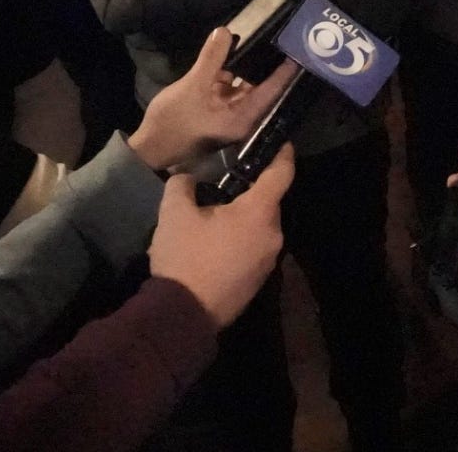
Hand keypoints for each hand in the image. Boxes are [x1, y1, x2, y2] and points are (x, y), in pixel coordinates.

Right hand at [128, 28, 295, 171]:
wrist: (149, 147)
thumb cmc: (173, 122)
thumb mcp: (193, 86)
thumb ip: (212, 58)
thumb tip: (226, 31)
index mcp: (244, 117)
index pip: (272, 90)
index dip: (285, 70)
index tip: (297, 50)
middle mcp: (242, 117)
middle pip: (261, 86)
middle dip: (267, 63)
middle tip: (279, 37)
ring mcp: (229, 113)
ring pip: (244, 85)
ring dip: (248, 65)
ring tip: (260, 37)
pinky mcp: (217, 109)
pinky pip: (230, 87)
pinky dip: (231, 72)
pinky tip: (233, 50)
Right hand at [150, 144, 292, 328]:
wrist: (185, 316)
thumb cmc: (186, 257)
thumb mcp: (174, 213)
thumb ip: (182, 185)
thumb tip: (187, 178)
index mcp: (260, 212)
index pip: (282, 173)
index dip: (282, 154)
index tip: (281, 141)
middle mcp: (274, 234)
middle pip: (267, 202)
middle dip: (249, 191)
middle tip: (224, 182)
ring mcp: (269, 260)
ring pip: (259, 227)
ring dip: (241, 218)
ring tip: (212, 215)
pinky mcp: (259, 280)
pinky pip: (253, 248)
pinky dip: (239, 240)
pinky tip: (213, 244)